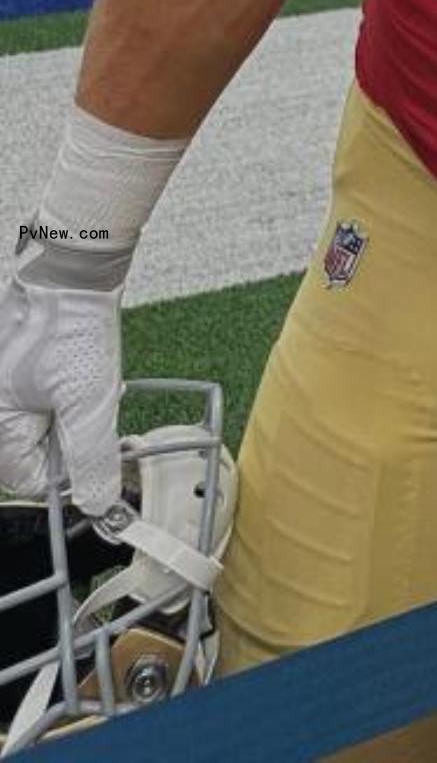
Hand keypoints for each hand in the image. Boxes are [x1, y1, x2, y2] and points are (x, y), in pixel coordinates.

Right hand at [0, 244, 129, 515]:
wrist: (72, 263)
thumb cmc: (72, 324)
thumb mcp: (90, 400)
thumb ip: (91, 458)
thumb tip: (97, 501)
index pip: (30, 480)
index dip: (70, 470)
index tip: (98, 448)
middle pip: (37, 449)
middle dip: (72, 433)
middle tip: (94, 401)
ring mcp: (3, 382)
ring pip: (44, 420)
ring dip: (73, 408)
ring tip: (88, 375)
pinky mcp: (16, 363)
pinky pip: (42, 393)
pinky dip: (67, 386)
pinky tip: (81, 363)